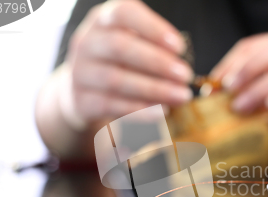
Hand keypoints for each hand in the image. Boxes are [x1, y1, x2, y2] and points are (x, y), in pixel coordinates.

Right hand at [59, 0, 193, 123]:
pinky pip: (113, 105)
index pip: (124, 13)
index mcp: (103, 20)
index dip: (152, 28)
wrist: (81, 93)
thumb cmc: (117, 63)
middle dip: (158, 62)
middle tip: (185, 75)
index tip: (179, 47)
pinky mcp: (83, 101)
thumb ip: (154, 49)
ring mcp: (81, 73)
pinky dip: (141, 110)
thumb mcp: (131, 46)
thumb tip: (182, 69)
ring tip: (181, 96)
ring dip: (154, 89)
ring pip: (117, 80)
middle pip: (120, 47)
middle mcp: (87, 42)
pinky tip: (162, 111)